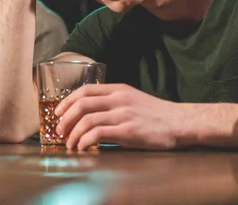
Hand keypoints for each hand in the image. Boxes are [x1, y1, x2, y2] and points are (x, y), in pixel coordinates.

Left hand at [54, 84, 185, 150]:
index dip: (67, 101)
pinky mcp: (128, 131)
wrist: (179, 123)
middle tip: (60, 131)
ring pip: (87, 120)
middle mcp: (119, 99)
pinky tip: (83, 147)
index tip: (58, 112)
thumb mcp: (133, 99)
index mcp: (119, 89)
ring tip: (71, 144)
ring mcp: (123, 114)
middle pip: (82, 104)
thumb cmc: (156, 115)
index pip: (85, 90)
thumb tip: (90, 114)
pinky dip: (85, 141)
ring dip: (73, 134)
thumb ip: (113, 102)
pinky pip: (98, 134)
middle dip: (65, 119)